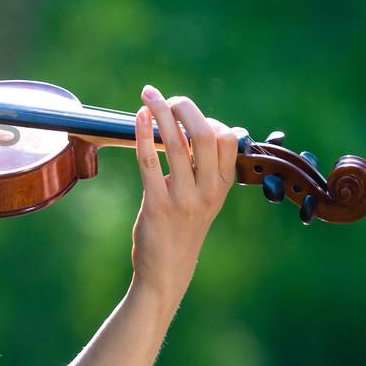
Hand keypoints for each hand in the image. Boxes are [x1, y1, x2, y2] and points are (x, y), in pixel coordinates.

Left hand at [130, 84, 247, 304]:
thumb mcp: (208, 198)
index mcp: (223, 185)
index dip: (209, 118)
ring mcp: (184, 198)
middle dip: (185, 108)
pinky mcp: (157, 205)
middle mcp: (208, 190)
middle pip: (206, 134)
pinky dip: (142, 133)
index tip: (188, 115)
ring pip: (175, 143)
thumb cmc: (184, 227)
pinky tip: (138, 117)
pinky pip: (149, 161)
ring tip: (149, 95)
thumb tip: (222, 129)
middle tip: (168, 98)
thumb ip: (211, 167)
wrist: (167, 270)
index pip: (228, 139)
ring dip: (161, 112)